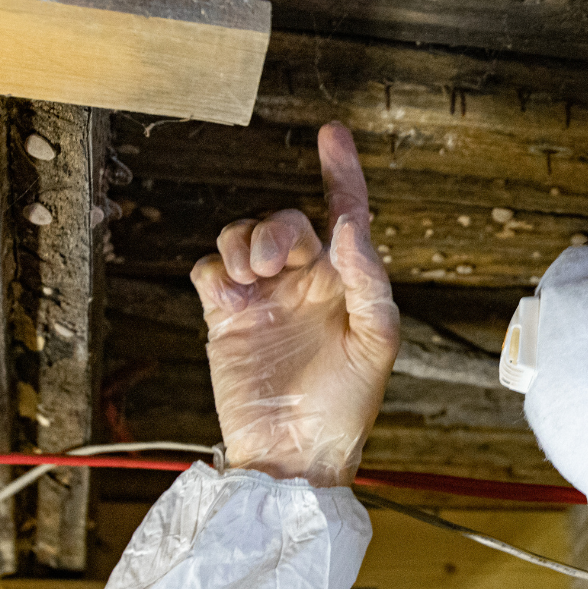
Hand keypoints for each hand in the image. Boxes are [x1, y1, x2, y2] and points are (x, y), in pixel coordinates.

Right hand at [190, 123, 399, 485]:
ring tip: (254, 277)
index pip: (346, 214)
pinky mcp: (226, 319)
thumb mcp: (377, 343)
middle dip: (278, 229)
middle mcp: (305, 284)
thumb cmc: (347, 406)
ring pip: (244, 236)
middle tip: (275, 265)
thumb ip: (368, 280)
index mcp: (347, 284)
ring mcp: (263, 299)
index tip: (332, 135)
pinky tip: (230, 293)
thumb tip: (350, 226)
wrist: (294, 453)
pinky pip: (210, 270)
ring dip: (245, 243)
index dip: (341, 173)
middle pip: (286, 222)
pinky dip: (216, 268)